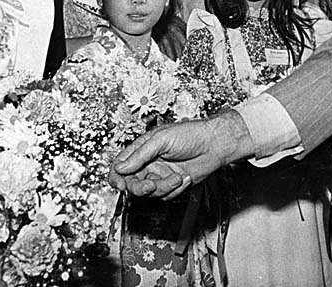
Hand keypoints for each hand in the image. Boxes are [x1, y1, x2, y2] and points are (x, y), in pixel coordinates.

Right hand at [110, 111, 251, 199]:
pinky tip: (184, 178)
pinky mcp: (172, 185)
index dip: (116, 176)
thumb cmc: (190, 135)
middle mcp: (149, 163)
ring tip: (176, 177)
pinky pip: (165, 196)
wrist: (214, 146)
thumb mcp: (160, 140)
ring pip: (150, 192)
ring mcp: (161, 175)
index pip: (121, 165)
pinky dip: (174, 189)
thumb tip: (120, 167)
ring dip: (163, 187)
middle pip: (132, 183)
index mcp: (143, 149)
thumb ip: (139, 155)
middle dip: (140, 187)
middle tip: (150, 185)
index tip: (120, 185)